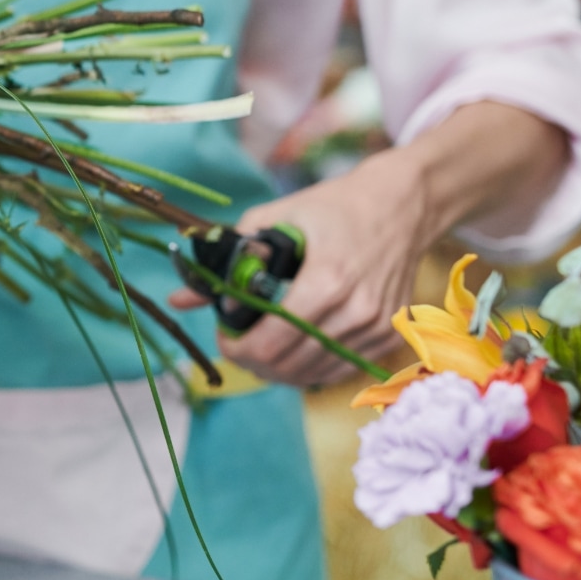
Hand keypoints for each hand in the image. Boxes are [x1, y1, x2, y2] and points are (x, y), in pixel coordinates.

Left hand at [169, 149, 428, 386]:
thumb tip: (178, 299)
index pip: (272, 341)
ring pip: (313, 374)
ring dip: (277, 370)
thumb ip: (227, 260)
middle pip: (289, 364)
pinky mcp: (388, 336)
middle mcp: (356, 311)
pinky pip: (339, 370)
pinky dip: (308, 368)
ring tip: (258, 350)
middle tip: (235, 345)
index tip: (223, 336)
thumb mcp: (275, 219)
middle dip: (251, 361)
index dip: (237, 348)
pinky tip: (290, 353)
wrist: (402, 206)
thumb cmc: (335, 206)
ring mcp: (377, 328)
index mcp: (327, 280)